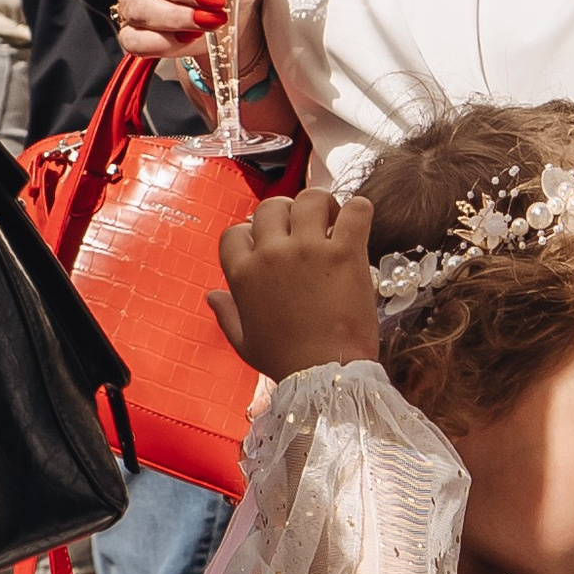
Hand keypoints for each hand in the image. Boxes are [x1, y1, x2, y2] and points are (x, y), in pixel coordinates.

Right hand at [212, 187, 378, 377]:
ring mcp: (308, 250)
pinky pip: (355, 210)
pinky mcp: (344, 252)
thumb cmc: (286, 363)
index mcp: (243, 274)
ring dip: (322, 206)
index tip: (269, 245)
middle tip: (304, 229)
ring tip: (332, 222)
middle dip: (287, 213)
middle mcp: (271, 254)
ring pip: (310, 198)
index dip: (253, 233)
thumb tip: (212, 296)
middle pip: (271, 206)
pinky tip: (358, 224)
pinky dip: (360, 211)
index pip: (236, 231)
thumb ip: (227, 314)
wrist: (326, 375)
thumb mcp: (245, 343)